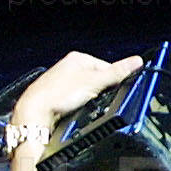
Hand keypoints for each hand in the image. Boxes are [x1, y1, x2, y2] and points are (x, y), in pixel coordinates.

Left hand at [9, 52, 142, 129]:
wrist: (34, 112)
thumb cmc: (57, 94)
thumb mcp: (95, 82)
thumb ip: (117, 72)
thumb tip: (136, 62)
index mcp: (78, 58)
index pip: (106, 66)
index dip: (112, 80)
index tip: (113, 91)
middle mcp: (67, 66)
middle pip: (95, 79)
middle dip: (97, 91)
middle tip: (95, 101)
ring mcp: (59, 81)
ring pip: (83, 91)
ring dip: (86, 100)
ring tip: (81, 107)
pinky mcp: (54, 96)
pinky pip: (72, 100)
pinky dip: (75, 106)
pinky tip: (72, 111)